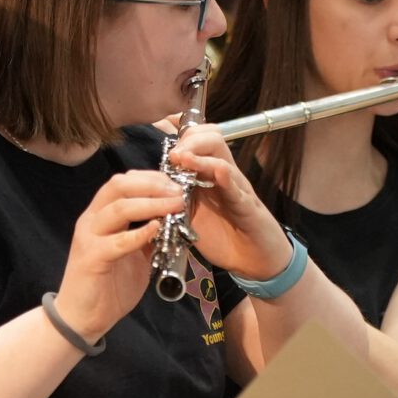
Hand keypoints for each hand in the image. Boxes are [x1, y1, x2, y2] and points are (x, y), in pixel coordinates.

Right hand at [53, 169, 188, 342]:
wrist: (82, 318)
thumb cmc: (108, 285)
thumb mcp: (134, 254)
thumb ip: (148, 236)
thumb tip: (174, 221)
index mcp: (101, 215)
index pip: (123, 182)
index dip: (151, 178)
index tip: (176, 183)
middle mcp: (92, 220)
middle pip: (119, 186)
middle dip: (152, 185)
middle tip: (178, 192)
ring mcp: (89, 238)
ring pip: (119, 209)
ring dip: (151, 204)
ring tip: (175, 206)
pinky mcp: (92, 259)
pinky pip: (117, 242)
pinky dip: (138, 233)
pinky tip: (156, 229)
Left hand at [168, 126, 291, 279]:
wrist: (252, 259)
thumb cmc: (222, 236)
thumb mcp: (190, 216)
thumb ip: (172, 202)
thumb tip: (145, 196)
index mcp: (208, 175)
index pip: (197, 139)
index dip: (180, 139)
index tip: (165, 154)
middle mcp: (223, 176)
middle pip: (212, 138)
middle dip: (190, 140)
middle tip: (174, 155)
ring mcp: (236, 189)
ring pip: (222, 158)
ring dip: (201, 154)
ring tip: (184, 158)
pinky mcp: (247, 207)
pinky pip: (236, 188)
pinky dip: (226, 178)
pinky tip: (218, 173)